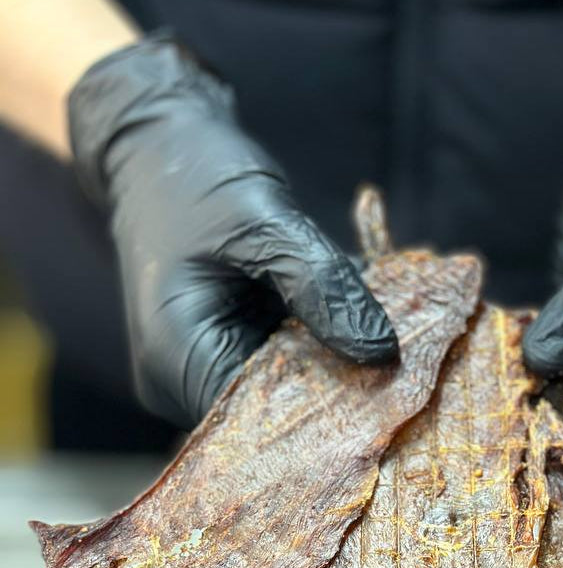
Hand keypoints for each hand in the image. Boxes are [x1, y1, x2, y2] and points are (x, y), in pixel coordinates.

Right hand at [69, 33, 397, 426]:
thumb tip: (384, 354)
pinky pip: (276, 365)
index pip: (260, 419)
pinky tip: (352, 320)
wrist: (157, 149)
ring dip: (331, 363)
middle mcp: (177, 379)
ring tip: (379, 332)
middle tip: (401, 359)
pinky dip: (315, 344)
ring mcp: (197, 370)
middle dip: (337, 386)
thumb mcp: (268, 225)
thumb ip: (326, 290)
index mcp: (176, 355)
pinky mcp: (219, 352)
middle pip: (271, 413)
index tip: (390, 384)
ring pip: (279, 390)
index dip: (327, 408)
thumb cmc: (200, 179)